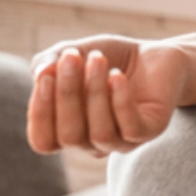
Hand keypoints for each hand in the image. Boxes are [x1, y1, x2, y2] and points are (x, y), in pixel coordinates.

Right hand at [27, 37, 187, 156]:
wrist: (156, 53)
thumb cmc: (110, 57)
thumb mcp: (75, 52)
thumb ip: (49, 61)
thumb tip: (41, 72)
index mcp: (70, 130)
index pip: (44, 142)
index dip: (40, 114)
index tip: (45, 76)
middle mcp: (94, 143)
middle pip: (69, 136)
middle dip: (67, 95)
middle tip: (72, 57)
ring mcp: (123, 141)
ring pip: (100, 134)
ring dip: (94, 93)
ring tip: (98, 59)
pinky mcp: (150, 131)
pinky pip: (131, 128)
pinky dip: (120, 101)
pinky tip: (117, 76)